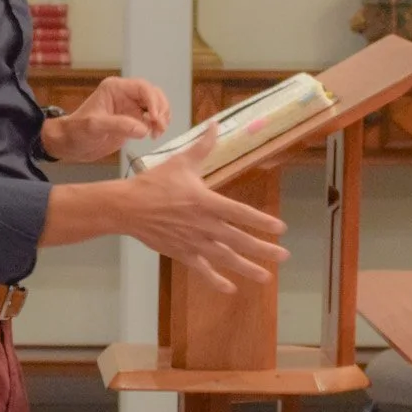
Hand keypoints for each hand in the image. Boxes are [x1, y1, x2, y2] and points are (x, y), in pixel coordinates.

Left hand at [41, 76, 169, 163]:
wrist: (69, 145)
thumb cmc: (76, 131)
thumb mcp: (95, 126)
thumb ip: (119, 125)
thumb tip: (144, 128)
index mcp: (115, 89)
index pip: (142, 88)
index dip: (153, 101)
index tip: (156, 118)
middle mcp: (126, 95)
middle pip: (153, 95)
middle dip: (161, 110)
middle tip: (159, 127)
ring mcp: (131, 108)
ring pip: (156, 106)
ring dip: (162, 118)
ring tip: (157, 133)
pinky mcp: (133, 121)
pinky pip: (152, 120)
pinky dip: (157, 126)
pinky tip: (154, 134)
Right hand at [120, 122, 287, 293]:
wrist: (127, 207)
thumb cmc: (154, 183)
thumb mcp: (181, 162)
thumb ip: (203, 147)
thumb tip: (215, 124)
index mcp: (207, 202)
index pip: (241, 213)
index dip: (262, 221)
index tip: (281, 229)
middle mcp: (204, 225)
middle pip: (239, 240)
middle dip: (264, 249)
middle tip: (285, 256)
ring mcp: (194, 242)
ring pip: (226, 258)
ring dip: (247, 268)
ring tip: (266, 277)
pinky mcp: (182, 253)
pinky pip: (203, 269)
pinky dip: (216, 280)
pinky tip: (231, 288)